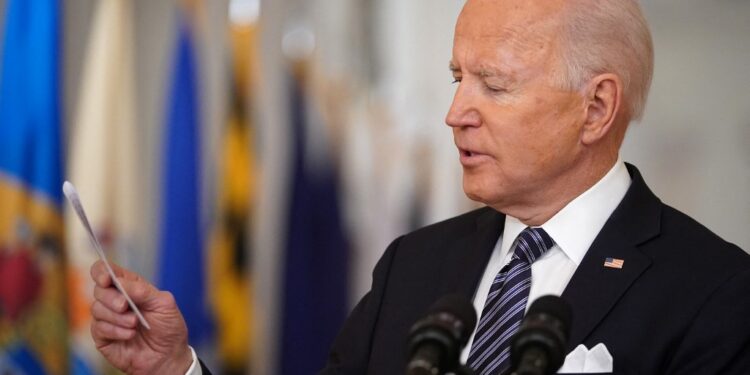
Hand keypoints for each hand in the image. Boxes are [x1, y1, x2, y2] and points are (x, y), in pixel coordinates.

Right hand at [90, 260, 192, 374]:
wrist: (168, 356)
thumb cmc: (168, 328)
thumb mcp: (164, 304)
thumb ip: (143, 291)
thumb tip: (120, 282)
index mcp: (130, 286)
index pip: (106, 271)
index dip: (101, 271)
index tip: (106, 279)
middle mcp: (115, 300)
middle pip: (99, 289)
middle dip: (111, 297)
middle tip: (125, 306)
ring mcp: (107, 318)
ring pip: (96, 309)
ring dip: (117, 317)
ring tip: (135, 324)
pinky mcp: (102, 336)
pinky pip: (98, 328)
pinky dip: (115, 330)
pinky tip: (129, 335)